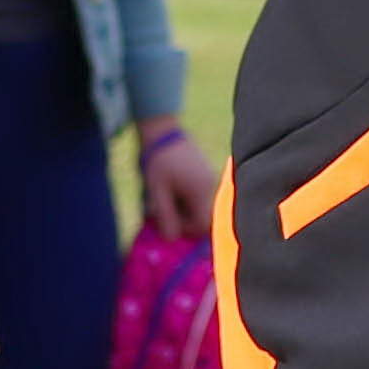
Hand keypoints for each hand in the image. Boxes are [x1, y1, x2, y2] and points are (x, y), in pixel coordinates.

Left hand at [135, 125, 217, 239]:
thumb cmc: (158, 160)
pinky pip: (201, 196)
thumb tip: (171, 238)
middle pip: (204, 218)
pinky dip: (188, 199)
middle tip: (166, 211)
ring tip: (168, 199)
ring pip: (202, 207)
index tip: (168, 220)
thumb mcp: (157, 190)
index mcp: (201, 192)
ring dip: (186, 209)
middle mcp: (211, 187)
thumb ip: (165, 216)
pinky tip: (174, 189)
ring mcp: (211, 180)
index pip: (202, 226)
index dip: (186, 229)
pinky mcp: (206, 174)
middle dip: (186, 220)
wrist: (161, 130)